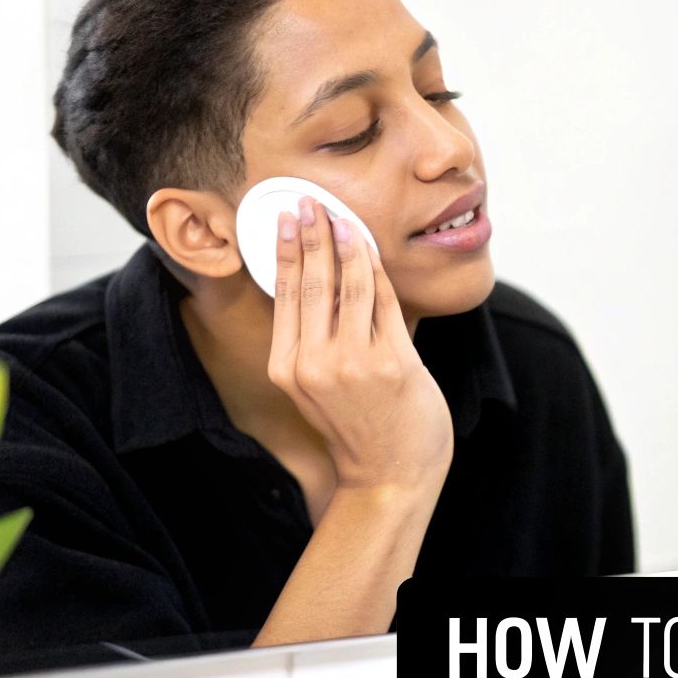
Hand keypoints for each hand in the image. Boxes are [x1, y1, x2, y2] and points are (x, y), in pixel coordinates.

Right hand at [266, 197, 452, 492]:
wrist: (389, 477)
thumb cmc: (358, 428)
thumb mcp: (317, 387)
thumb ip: (314, 340)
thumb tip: (318, 277)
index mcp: (288, 368)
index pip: (284, 294)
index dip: (285, 250)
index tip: (284, 217)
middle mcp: (315, 364)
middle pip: (312, 281)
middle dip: (311, 234)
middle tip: (309, 200)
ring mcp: (354, 364)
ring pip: (349, 284)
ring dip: (347, 242)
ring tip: (341, 216)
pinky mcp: (393, 364)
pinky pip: (384, 302)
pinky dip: (377, 269)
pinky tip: (371, 246)